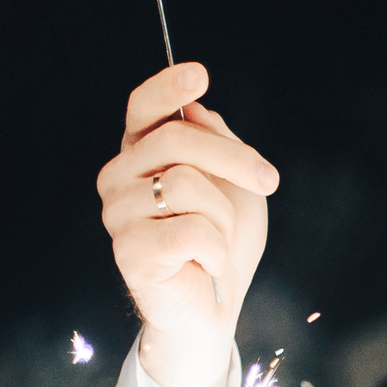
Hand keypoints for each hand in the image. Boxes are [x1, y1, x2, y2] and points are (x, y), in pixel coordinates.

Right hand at [96, 62, 279, 386]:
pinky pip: (190, 230)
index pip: (143, 110)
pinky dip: (215, 250)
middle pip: (177, 140)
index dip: (167, 89)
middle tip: (269, 180)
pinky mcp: (129, 251)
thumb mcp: (234, 188)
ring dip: (223, 217)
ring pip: (186, 185)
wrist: (215, 311)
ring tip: (219, 243)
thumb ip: (218, 144)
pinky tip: (206, 265)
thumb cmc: (222, 247)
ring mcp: (118, 214)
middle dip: (235, 159)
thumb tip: (199, 111)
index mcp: (141, 156)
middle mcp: (119, 178)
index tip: (198, 74)